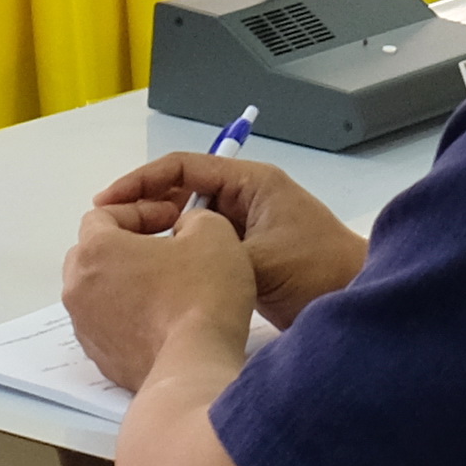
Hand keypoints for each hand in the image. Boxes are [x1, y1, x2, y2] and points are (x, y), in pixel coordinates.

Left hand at [64, 191, 255, 389]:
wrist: (195, 364)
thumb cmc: (200, 295)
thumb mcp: (213, 232)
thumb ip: (194, 217)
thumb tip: (185, 229)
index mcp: (96, 250)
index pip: (102, 215)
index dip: (138, 211)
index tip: (170, 219)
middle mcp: (79, 288)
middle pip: (92, 254)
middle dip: (125, 246)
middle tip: (164, 249)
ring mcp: (86, 327)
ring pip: (98, 292)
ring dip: (126, 283)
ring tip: (167, 287)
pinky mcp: (101, 358)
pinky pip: (109, 326)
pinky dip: (130, 317)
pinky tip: (165, 319)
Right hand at [90, 152, 370, 326]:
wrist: (357, 297)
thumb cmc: (320, 270)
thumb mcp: (260, 260)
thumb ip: (214, 254)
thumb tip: (170, 257)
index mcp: (250, 183)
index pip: (182, 167)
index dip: (141, 181)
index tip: (108, 202)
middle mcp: (245, 199)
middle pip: (181, 192)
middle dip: (144, 209)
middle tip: (110, 234)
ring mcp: (245, 227)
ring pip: (188, 223)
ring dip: (159, 235)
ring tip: (126, 256)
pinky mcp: (245, 255)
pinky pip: (201, 248)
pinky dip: (178, 256)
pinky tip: (157, 276)